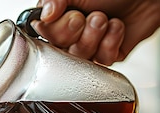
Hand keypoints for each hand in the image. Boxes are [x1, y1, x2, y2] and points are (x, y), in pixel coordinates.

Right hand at [32, 0, 159, 64]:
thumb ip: (55, 0)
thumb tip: (43, 16)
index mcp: (57, 17)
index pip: (42, 35)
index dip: (56, 30)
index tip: (72, 15)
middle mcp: (69, 34)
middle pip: (57, 50)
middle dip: (75, 34)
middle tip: (90, 17)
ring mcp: (87, 47)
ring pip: (78, 58)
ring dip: (93, 36)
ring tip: (105, 19)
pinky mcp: (106, 57)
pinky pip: (100, 61)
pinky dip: (111, 42)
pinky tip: (117, 27)